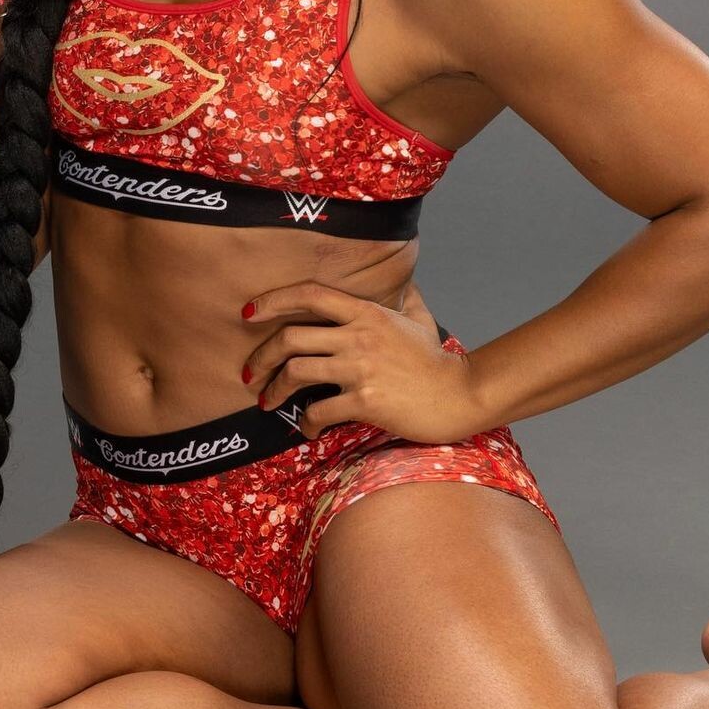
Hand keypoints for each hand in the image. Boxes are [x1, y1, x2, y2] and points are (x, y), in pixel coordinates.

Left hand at [240, 280, 479, 443]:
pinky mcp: (365, 401)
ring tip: (268, 403)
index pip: (309, 294)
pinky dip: (306, 423)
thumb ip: (406, 296)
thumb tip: (404, 279)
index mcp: (366, 312)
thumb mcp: (420, 319)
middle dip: (260, 358)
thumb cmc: (436, 360)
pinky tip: (307, 429)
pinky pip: (319, 411)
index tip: (249, 313)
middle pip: (290, 338)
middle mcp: (358, 335)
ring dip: (274, 391)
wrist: (459, 395)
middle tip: (249, 375)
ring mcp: (360, 368)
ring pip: (296, 373)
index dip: (273, 301)